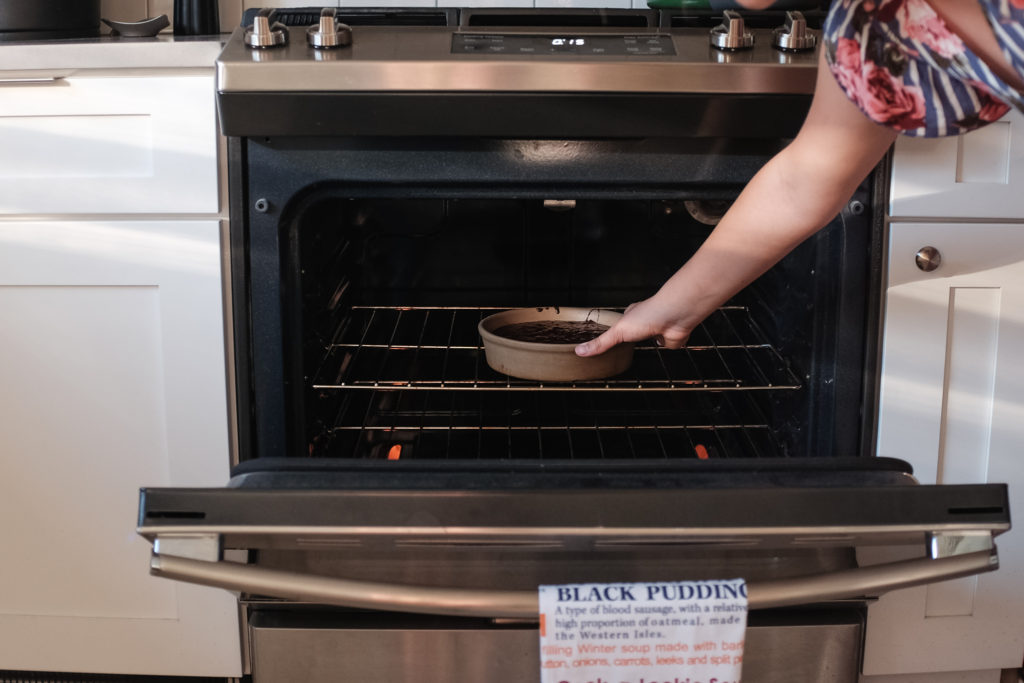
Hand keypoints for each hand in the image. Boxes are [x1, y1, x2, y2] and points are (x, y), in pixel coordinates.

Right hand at [575, 297, 693, 356]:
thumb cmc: (648, 315)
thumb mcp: (617, 332)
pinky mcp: (670, 339)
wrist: (674, 316)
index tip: (609, 341)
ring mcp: (659, 330)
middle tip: (623, 350)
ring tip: (644, 351)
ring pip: (652, 341)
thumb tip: (580, 351)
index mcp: (631, 316)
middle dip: (632, 341)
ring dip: (649, 345)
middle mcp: (646, 322)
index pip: (621, 325)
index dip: (616, 332)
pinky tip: (660, 350)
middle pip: (636, 334)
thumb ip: (601, 343)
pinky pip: (666, 347)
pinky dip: (665, 348)